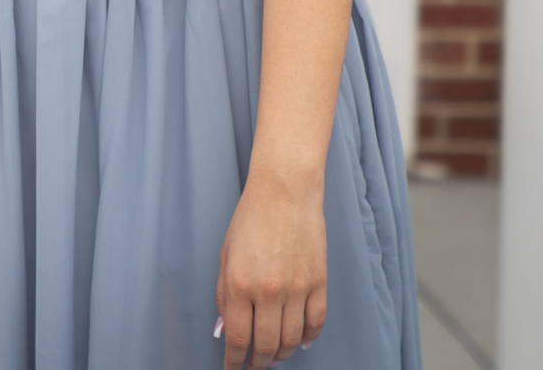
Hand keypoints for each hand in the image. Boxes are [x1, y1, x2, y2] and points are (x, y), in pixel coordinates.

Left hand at [215, 167, 326, 366]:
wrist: (285, 192)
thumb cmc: (250, 219)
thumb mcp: (225, 256)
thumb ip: (224, 295)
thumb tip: (226, 330)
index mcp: (239, 283)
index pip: (238, 338)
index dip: (234, 361)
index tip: (232, 369)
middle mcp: (268, 291)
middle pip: (266, 346)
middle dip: (258, 363)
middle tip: (254, 366)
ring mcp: (297, 289)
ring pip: (292, 340)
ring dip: (281, 354)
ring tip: (273, 356)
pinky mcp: (319, 282)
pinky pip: (316, 323)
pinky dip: (309, 338)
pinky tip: (301, 342)